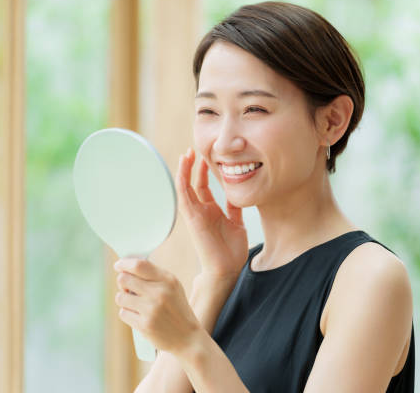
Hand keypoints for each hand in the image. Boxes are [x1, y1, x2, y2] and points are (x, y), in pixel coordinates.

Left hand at [114, 257, 201, 355]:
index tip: (118, 266)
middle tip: (128, 288)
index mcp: (167, 280)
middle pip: (124, 279)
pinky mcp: (144, 325)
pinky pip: (123, 313)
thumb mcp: (173, 287)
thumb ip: (154, 275)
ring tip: (135, 304)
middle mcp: (159, 293)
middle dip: (122, 283)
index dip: (124, 264)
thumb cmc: (177, 309)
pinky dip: (128, 314)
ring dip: (124, 300)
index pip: (139, 265)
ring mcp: (151, 309)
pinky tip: (139, 317)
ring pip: (120, 297)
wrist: (188, 338)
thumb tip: (126, 267)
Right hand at [176, 147, 248, 278]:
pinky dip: (182, 182)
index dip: (204, 171)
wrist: (227, 269)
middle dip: (192, 167)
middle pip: (193, 183)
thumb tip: (238, 194)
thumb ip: (234, 208)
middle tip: (193, 150)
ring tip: (186, 155)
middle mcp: (201, 211)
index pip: (204, 186)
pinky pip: (184, 197)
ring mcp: (195, 214)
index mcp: (211, 211)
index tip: (206, 157)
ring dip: (184, 171)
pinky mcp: (191, 219)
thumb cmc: (232, 251)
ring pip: (185, 188)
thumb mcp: (237, 223)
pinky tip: (182, 169)